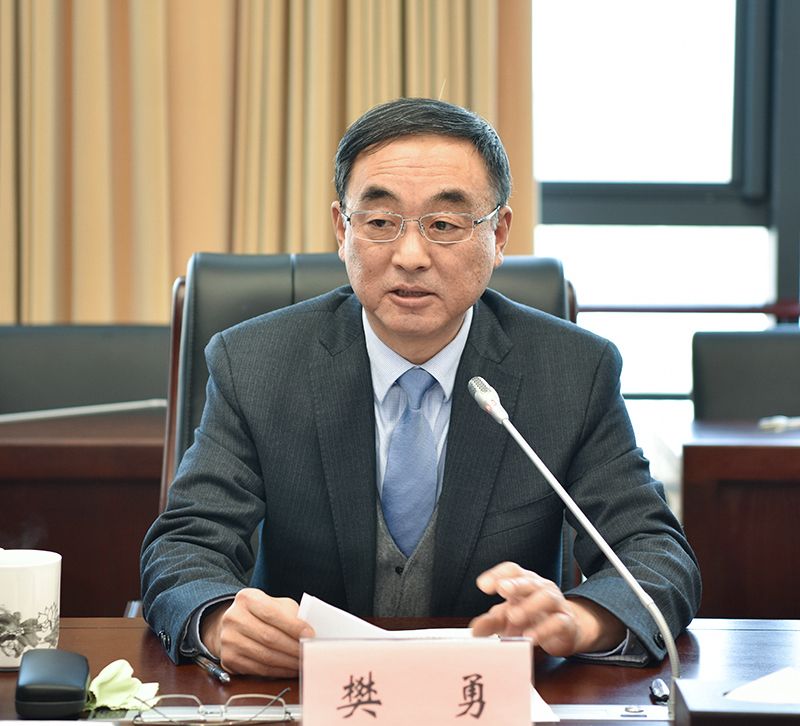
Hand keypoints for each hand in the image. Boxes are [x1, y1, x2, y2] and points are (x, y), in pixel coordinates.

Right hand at [200, 588, 313, 676]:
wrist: (234, 623)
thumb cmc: (262, 613)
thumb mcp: (275, 604)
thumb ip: (290, 614)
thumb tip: (310, 633)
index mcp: (247, 598)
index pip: (272, 613)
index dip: (293, 626)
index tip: (311, 635)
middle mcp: (233, 618)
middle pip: (269, 637)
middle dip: (294, 648)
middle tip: (311, 653)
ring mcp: (228, 639)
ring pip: (265, 656)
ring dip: (288, 663)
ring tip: (304, 663)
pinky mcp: (229, 659)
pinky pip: (259, 669)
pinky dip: (278, 671)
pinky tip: (290, 669)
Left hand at [469, 562, 624, 656]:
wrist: (565, 631)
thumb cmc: (533, 619)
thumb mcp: (508, 619)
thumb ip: (491, 621)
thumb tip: (475, 630)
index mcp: (524, 582)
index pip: (512, 570)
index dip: (498, 574)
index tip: (483, 585)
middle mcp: (541, 588)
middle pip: (529, 581)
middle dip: (515, 584)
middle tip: (502, 589)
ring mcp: (556, 604)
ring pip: (546, 597)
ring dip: (529, 606)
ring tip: (513, 616)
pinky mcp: (567, 623)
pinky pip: (558, 622)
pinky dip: (544, 629)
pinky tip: (530, 637)